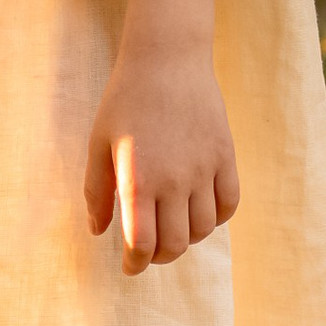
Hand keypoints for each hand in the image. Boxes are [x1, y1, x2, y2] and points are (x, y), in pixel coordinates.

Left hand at [83, 0, 239, 274]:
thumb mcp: (98, 143)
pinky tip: (198, 210)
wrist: (167, 58)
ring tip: (171, 226)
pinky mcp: (225, 156)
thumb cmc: (125, 100)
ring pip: (202, 229)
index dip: (135, 264)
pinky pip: (228, 204)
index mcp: (138, 179)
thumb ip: (96, 192)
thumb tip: (98, 231)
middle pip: (175, 245)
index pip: (141, 244)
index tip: (130, 266)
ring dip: (186, 238)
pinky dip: (215, 218)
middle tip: (149, 250)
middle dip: (159, 257)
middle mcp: (174, 180)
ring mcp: (204, 169)